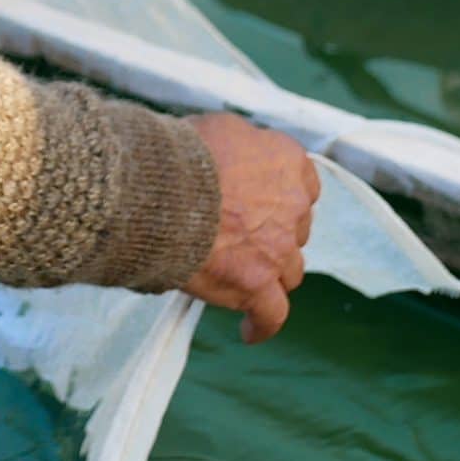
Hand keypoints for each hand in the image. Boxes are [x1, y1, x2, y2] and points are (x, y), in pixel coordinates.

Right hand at [181, 113, 316, 342]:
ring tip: (244, 282)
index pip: (302, 184)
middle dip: (274, 234)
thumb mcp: (217, 129)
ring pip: (289, 270)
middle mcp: (292, 203)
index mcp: (286, 161)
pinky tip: (250, 331)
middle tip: (241, 239)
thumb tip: (230, 161)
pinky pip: (271, 314)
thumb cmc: (177, 154)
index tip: (262, 204)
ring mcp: (278, 248)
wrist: (157, 190)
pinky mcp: (258, 284)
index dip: (280, 198)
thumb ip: (237, 149)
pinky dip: (262, 324)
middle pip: (294, 229)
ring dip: (270, 273)